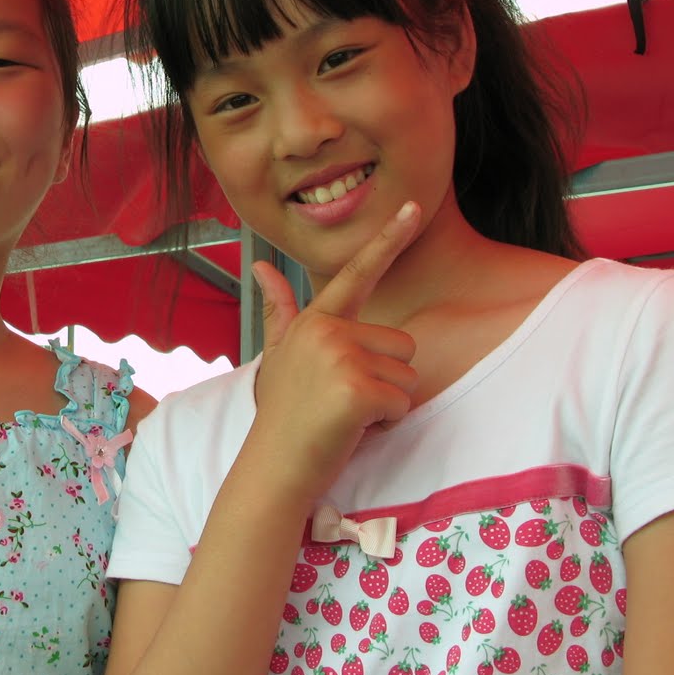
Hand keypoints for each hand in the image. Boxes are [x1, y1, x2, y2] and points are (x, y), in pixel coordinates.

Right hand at [248, 202, 422, 505]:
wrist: (273, 466)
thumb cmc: (282, 414)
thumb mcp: (277, 356)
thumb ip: (278, 310)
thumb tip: (261, 267)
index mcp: (315, 320)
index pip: (356, 274)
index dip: (387, 240)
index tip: (412, 208)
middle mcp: (328, 331)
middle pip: (402, 346)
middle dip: (385, 380)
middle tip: (344, 401)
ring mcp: (341, 358)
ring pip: (407, 377)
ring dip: (387, 403)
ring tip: (346, 415)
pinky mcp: (357, 390)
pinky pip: (402, 404)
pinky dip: (385, 424)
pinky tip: (352, 430)